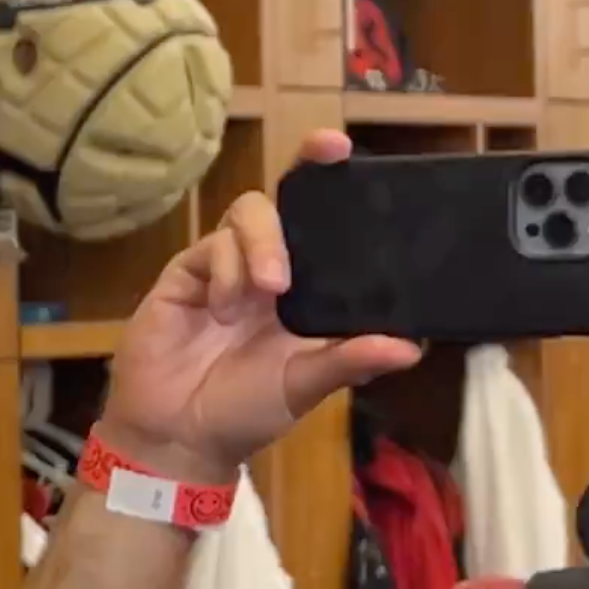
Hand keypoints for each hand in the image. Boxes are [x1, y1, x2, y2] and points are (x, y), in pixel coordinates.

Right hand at [100, 127, 422, 482]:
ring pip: (248, 215)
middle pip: (283, 201)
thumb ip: (350, 361)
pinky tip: (222, 310)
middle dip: (304, 171)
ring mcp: (223, 268)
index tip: (351, 153)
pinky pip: (210, 247)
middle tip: (328, 156)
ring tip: (270, 288)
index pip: (324, 229)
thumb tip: (411, 346)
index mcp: (304, 292)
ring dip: (264, 242)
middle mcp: (266, 270)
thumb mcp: (305, 385)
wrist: (177, 435)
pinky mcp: (185, 274)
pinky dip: (225, 271)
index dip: (335, 187)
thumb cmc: (244, 412)